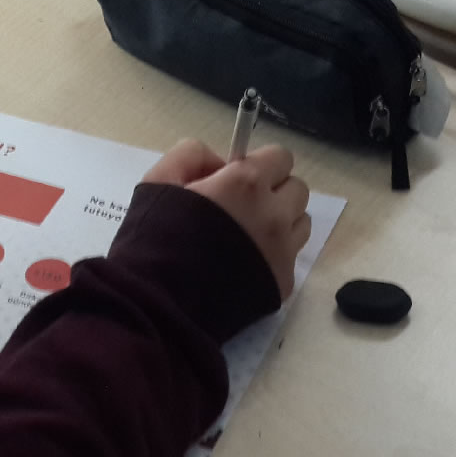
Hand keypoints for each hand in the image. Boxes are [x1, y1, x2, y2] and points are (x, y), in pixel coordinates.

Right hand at [142, 140, 310, 298]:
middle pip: (297, 189)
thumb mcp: (158, 179)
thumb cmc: (155, 237)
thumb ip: (191, 154)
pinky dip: (274, 254)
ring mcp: (283, 251)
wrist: (158, 302)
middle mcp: (274, 214)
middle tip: (243, 206)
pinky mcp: (284, 283)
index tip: (239, 177)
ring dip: (281, 222)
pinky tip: (245, 263)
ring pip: (300, 222)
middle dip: (274, 191)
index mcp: (246, 183)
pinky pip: (291, 257)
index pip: (281, 157)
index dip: (260, 164)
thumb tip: (220, 162)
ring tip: (248, 235)